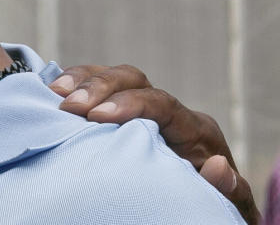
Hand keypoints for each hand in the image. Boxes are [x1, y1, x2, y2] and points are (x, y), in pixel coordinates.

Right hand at [49, 65, 259, 224]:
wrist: (203, 203)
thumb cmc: (212, 204)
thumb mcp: (226, 203)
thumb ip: (226, 188)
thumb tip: (217, 166)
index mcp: (194, 130)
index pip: (161, 103)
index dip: (129, 104)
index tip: (97, 117)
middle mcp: (168, 111)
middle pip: (133, 79)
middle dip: (99, 86)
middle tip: (69, 105)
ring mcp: (143, 108)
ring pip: (113, 76)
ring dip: (82, 80)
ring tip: (55, 93)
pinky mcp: (123, 112)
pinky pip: (99, 87)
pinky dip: (76, 83)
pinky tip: (53, 90)